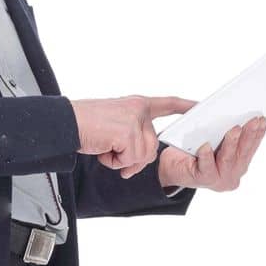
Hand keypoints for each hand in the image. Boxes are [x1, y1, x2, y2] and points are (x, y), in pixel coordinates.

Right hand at [70, 95, 197, 180]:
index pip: (167, 103)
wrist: (65, 124)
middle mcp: (139, 110)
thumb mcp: (114, 126)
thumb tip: (139, 159)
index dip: (184, 106)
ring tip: (105, 148)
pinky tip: (102, 150)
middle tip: (113, 155)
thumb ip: (132, 136)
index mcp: (136, 104)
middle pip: (152, 147)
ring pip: (142, 157)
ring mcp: (134, 121)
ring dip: (122, 161)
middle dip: (134, 160)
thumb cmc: (84, 125)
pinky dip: (113, 163)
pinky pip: (129, 161)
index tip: (199, 106)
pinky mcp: (128, 134)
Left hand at [158, 117, 265, 190]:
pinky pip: (206, 167)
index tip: (262, 119)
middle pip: (243, 153)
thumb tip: (234, 114)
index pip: (252, 147)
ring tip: (234, 129)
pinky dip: (206, 156)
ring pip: (228, 159)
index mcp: (238, 164)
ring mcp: (219, 180)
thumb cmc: (194, 150)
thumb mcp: (215, 139)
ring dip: (232, 143)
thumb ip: (226, 131)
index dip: (258, 133)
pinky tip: (205, 146)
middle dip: (249, 135)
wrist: (171, 166)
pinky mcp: (203, 180)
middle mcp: (232, 174)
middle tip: (253, 120)